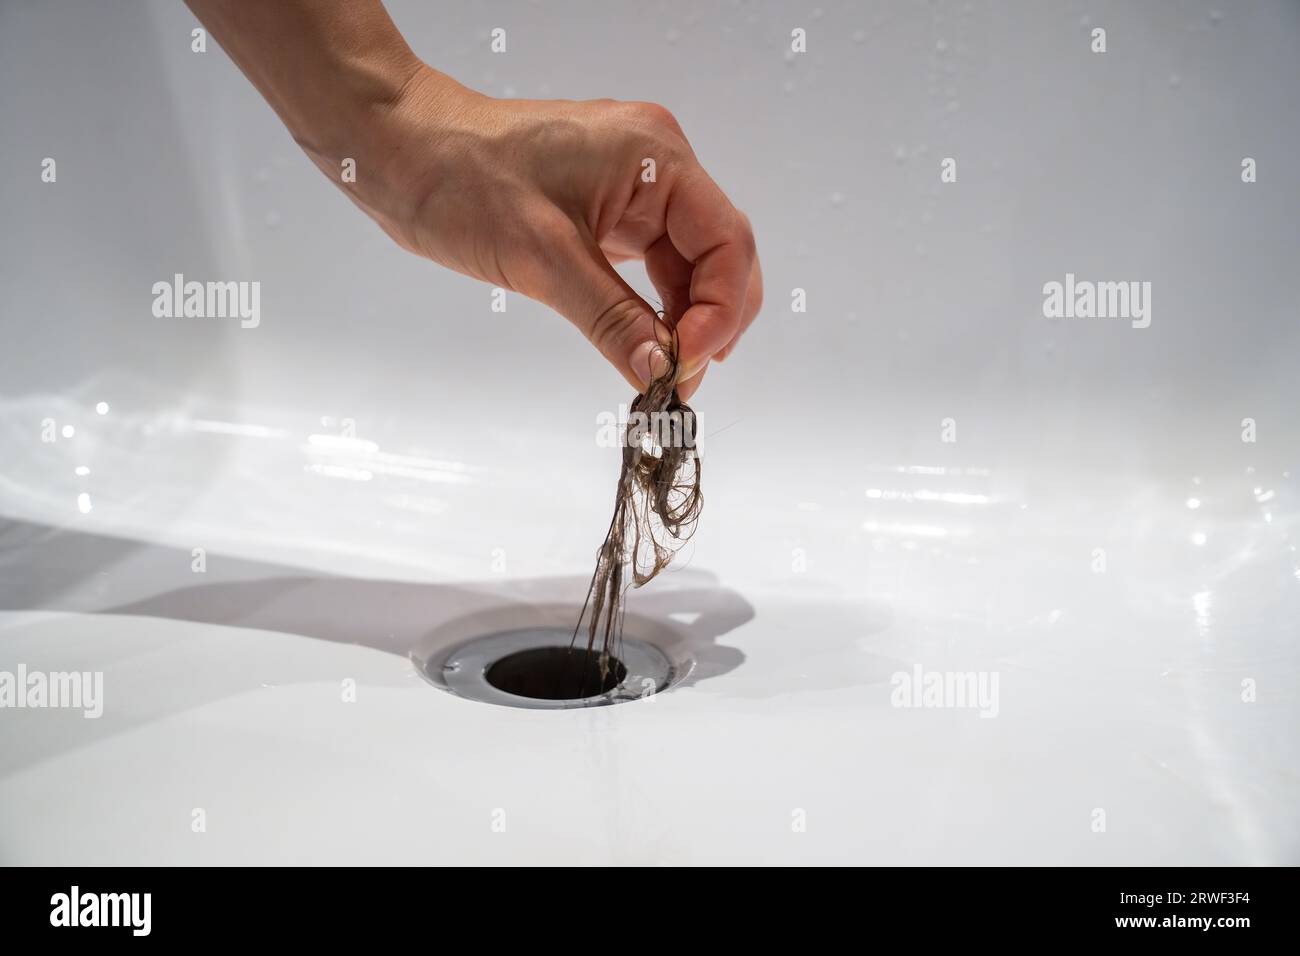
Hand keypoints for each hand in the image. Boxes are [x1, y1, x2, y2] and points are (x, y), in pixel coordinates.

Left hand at [351, 69, 762, 398]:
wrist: (401, 148)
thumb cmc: (463, 182)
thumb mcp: (544, 258)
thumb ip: (613, 318)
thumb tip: (663, 373)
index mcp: (657, 157)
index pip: (727, 242)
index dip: (721, 311)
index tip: (686, 365)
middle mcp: (659, 165)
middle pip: (720, 255)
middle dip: (711, 321)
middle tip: (680, 382)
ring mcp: (635, 187)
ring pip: (689, 267)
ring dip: (684, 322)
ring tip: (663, 376)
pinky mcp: (609, 209)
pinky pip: (652, 265)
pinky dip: (654, 309)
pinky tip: (645, 346)